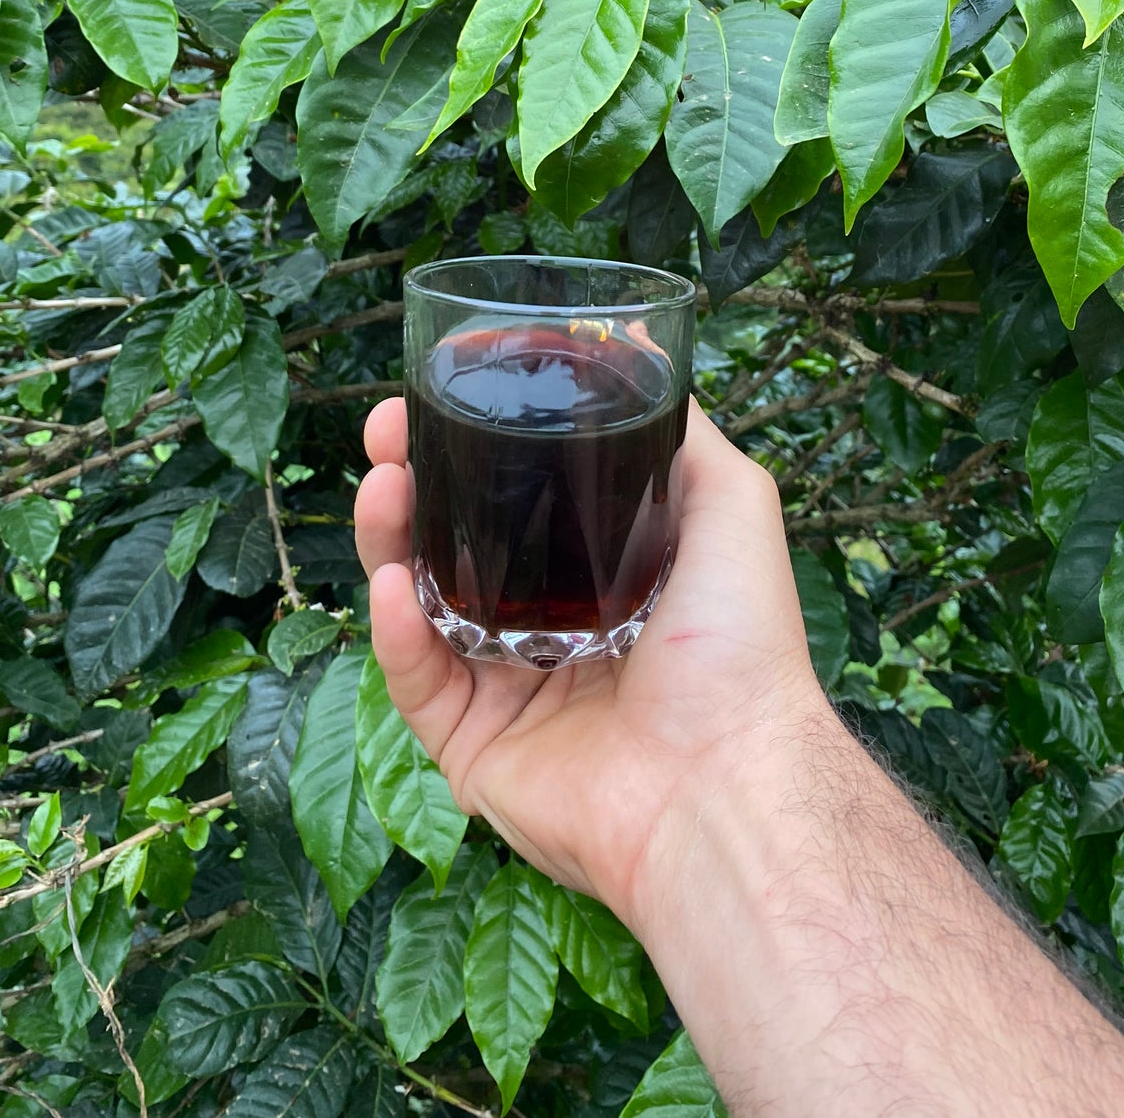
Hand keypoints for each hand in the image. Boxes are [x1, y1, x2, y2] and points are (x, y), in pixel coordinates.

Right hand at [354, 395, 826, 928]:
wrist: (727, 780)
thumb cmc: (740, 648)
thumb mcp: (731, 506)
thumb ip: (682, 433)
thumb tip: (635, 344)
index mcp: (603, 583)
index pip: (516, 505)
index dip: (471, 451)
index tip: (438, 397)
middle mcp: (550, 635)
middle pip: (455, 548)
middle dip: (412, 483)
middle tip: (386, 433)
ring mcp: (507, 694)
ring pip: (421, 607)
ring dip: (391, 541)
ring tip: (383, 485)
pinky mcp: (473, 751)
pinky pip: (418, 683)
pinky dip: (395, 633)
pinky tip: (389, 585)